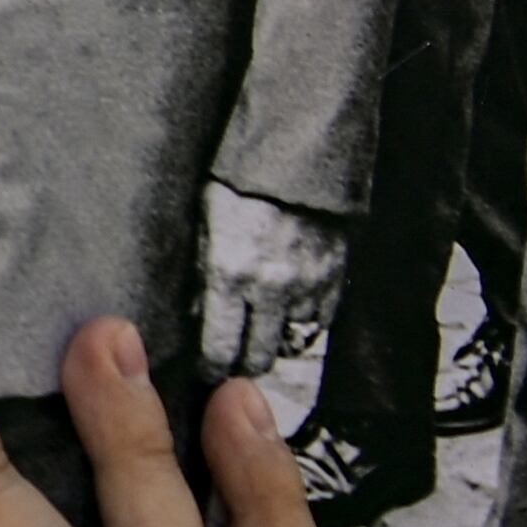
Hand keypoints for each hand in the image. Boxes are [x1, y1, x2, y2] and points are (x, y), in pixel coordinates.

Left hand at [198, 180, 350, 375]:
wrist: (296, 153)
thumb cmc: (236, 184)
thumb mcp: (202, 224)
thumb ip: (198, 273)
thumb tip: (191, 316)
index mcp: (229, 273)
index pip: (219, 348)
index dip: (210, 368)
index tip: (205, 373)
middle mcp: (270, 287)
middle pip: (259, 356)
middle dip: (241, 365)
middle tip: (229, 365)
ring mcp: (308, 285)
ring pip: (292, 342)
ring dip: (274, 343)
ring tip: (258, 338)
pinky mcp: (335, 276)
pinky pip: (320, 320)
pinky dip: (303, 324)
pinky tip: (287, 316)